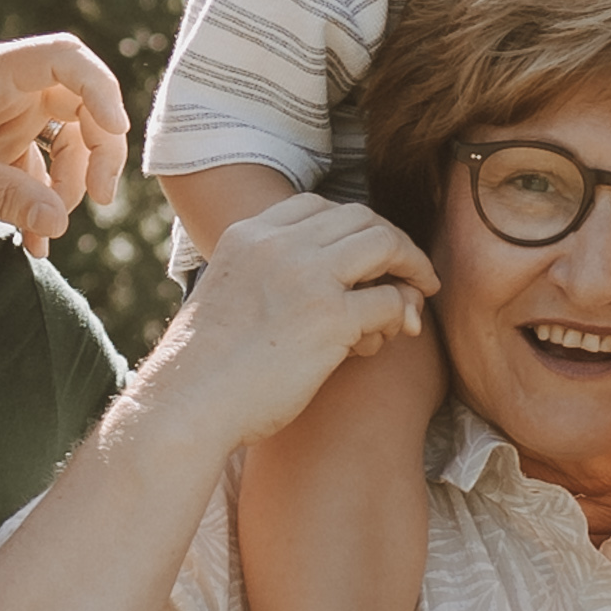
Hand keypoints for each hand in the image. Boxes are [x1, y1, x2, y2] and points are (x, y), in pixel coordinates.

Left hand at [0, 34, 130, 248]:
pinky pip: (37, 167)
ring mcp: (2, 113)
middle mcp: (4, 86)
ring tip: (51, 228)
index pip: (65, 60)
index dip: (101, 91)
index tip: (115, 132)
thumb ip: (5, 197)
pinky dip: (41, 200)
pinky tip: (35, 240)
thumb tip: (62, 222)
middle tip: (99, 196)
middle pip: (79, 102)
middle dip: (98, 149)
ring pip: (65, 138)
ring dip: (69, 183)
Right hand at [138, 193, 437, 449]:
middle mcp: (278, 244)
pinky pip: (389, 299)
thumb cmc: (205, 370)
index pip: (318, 206)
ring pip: (384, 244)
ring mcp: (306, 277)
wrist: (187, 404)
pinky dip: (402, 312)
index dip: (352, 226)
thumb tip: (319, 292)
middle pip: (359, 217)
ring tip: (422, 290)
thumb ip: (268, 280)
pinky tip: (399, 332)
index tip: (367, 253)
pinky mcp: (330, 317)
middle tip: (410, 270)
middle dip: (392, 240)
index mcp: (248, 235)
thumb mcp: (229, 299)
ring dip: (412, 265)